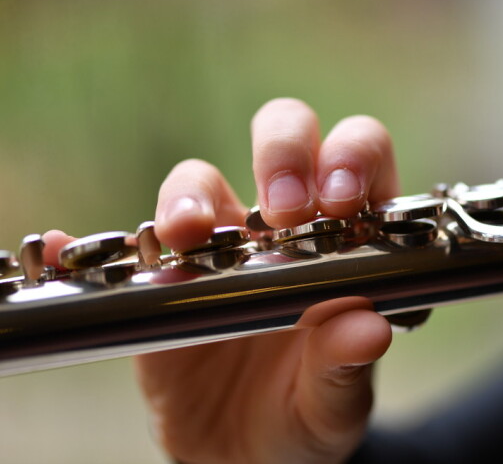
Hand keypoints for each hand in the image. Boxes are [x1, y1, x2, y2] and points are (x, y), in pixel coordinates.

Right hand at [43, 98, 398, 463]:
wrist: (239, 450)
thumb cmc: (301, 416)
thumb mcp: (332, 404)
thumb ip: (347, 367)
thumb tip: (366, 328)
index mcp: (344, 244)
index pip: (359, 164)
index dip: (352, 162)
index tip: (336, 204)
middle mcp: (284, 230)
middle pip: (287, 138)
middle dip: (284, 152)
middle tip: (280, 208)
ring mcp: (220, 246)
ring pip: (201, 180)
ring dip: (190, 194)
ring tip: (184, 233)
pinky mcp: (165, 275)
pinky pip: (134, 241)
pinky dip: (107, 242)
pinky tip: (67, 245)